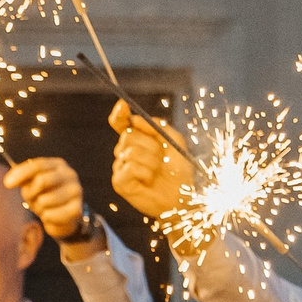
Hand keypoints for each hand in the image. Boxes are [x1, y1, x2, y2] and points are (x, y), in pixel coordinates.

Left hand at [7, 155, 95, 246]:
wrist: (64, 218)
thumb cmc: (46, 197)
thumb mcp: (33, 185)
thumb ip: (23, 180)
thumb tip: (9, 181)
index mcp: (58, 165)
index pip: (38, 165)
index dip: (21, 173)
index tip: (7, 184)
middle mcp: (70, 174)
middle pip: (42, 180)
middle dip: (30, 193)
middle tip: (30, 200)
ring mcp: (76, 191)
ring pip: (45, 200)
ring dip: (38, 207)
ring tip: (43, 208)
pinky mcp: (76, 209)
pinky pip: (51, 214)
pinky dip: (46, 218)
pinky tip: (51, 216)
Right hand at [109, 100, 191, 221]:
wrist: (182, 196)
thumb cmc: (179, 170)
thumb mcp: (174, 141)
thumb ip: (157, 126)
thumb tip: (134, 119)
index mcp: (137, 140)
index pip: (121, 124)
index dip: (119, 114)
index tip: (122, 105)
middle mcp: (125, 152)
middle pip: (128, 136)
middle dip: (150, 145)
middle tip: (160, 159)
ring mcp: (120, 167)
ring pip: (130, 152)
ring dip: (150, 161)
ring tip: (157, 172)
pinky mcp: (119, 182)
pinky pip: (128, 168)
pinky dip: (144, 173)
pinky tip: (149, 180)